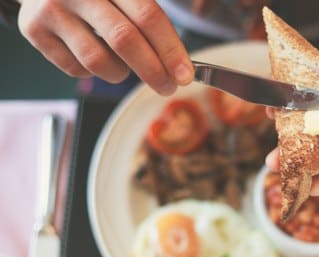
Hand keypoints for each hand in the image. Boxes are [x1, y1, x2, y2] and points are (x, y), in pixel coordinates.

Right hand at [17, 0, 193, 95]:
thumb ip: (151, 20)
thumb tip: (181, 66)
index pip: (148, 16)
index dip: (170, 49)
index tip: (185, 75)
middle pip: (124, 40)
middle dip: (153, 71)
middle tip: (167, 86)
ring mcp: (53, 9)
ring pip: (98, 60)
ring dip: (120, 73)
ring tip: (124, 66)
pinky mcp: (34, 29)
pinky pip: (75, 68)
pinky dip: (94, 73)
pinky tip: (96, 56)